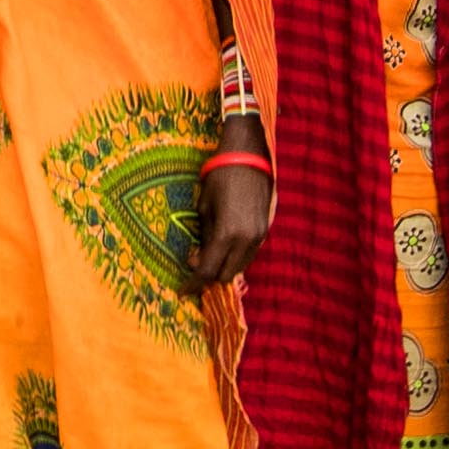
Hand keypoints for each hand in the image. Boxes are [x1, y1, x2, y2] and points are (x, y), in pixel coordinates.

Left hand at [182, 136, 275, 291]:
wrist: (248, 157)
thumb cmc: (219, 177)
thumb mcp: (203, 208)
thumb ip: (203, 236)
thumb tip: (197, 257)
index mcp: (227, 234)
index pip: (208, 270)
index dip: (194, 284)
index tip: (183, 291)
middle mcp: (246, 240)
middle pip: (226, 275)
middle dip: (208, 276)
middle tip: (193, 263)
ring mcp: (259, 236)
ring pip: (240, 267)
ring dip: (223, 266)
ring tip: (208, 252)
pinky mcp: (265, 230)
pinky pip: (248, 254)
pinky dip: (235, 257)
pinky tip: (224, 244)